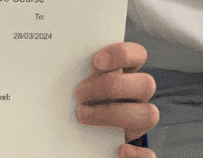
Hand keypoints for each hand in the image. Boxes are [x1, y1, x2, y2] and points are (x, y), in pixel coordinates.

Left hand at [75, 42, 157, 157]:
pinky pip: (150, 155)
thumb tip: (52, 61)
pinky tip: (118, 150)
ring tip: (82, 115)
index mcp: (126, 73)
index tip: (95, 61)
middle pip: (146, 83)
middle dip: (111, 86)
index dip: (122, 54)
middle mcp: (137, 96)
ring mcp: (139, 121)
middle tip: (79, 93)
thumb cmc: (74, 101)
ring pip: (150, 115)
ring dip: (115, 114)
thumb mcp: (76, 82)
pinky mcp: (138, 150)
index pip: (138, 54)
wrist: (72, 138)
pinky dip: (138, 154)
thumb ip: (77, 70)